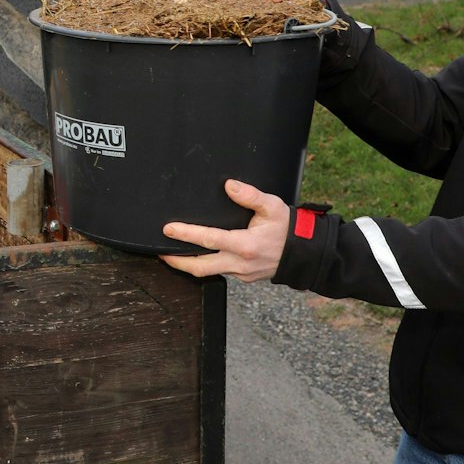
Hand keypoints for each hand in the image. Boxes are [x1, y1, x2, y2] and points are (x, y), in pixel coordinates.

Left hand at [160, 179, 290, 282]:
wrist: (304, 253)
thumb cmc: (288, 228)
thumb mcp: (273, 206)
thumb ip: (250, 195)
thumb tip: (229, 186)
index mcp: (246, 245)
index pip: (209, 239)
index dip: (187, 234)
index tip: (169, 229)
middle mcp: (240, 263)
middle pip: (200, 267)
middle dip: (177, 261)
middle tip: (160, 251)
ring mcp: (241, 273)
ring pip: (209, 273)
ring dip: (189, 264)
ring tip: (173, 253)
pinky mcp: (243, 278)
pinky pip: (220, 272)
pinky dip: (206, 265)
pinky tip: (198, 256)